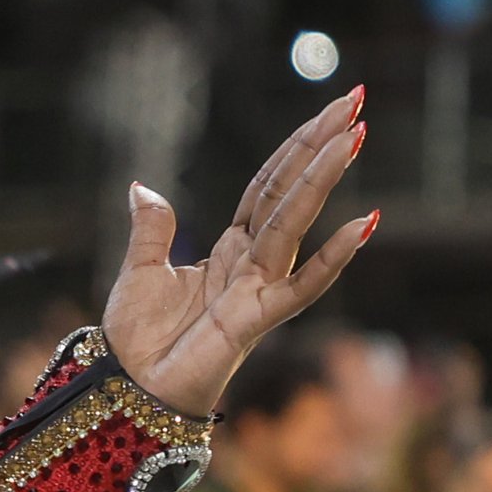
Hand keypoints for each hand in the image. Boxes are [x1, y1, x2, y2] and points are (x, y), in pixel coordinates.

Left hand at [104, 89, 376, 413]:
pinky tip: (364, 225)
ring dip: (323, 180)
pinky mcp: (255, 320)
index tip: (331, 111)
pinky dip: (331, 259)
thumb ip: (152, 229)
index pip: (268, 186)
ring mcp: (258, 289)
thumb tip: (144, 186)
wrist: (127, 389)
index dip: (295, 147)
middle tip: (356, 102)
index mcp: (229, 247)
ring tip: (353, 136)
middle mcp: (251, 263)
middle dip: (321, 147)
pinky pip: (300, 287)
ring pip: (294, 225)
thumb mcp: (138, 271)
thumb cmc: (137, 339)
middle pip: (290, 193)